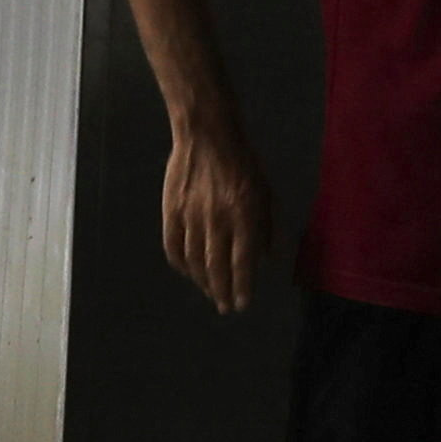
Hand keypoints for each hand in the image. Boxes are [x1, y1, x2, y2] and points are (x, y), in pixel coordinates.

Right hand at [160, 127, 272, 315]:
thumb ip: (269, 227)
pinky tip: (189, 272)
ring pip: (194, 261)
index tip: (242, 304)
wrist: (207, 134)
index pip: (242, 261)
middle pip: (215, 267)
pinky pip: (173, 247)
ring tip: (211, 293)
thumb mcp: (267, 192)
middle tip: (226, 307)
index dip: (242, 287)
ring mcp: (190, 216)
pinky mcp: (171, 211)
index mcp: (243, 214)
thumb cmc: (244, 162)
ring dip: (203, 282)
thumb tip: (268, 260)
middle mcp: (216, 219)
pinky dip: (181, 265)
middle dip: (222, 292)